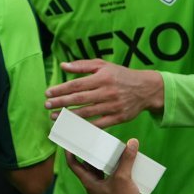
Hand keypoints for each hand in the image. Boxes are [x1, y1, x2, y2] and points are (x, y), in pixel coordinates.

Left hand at [46, 60, 163, 128]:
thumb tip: (63, 65)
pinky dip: (85, 127)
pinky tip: (72, 127)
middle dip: (61, 103)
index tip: (48, 93)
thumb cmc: (120, 75)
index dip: (61, 89)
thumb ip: (82, 65)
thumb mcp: (103, 65)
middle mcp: (108, 92)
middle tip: (47, 106)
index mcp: (103, 78)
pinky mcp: (119, 118)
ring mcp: (114, 106)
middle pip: (80, 99)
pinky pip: (99, 125)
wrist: (146, 89)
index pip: (77, 84)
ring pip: (87, 113)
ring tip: (55, 117)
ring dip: (69, 116)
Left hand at [65, 141, 144, 193]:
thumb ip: (127, 159)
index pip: (73, 165)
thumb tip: (132, 142)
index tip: (70, 142)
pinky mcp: (112, 193)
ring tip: (107, 150)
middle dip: (90, 154)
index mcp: (89, 183)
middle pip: (87, 167)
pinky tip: (120, 164)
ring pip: (98, 172)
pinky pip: (108, 177)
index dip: (70, 153)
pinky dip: (111, 170)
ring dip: (102, 162)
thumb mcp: (124, 177)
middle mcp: (93, 186)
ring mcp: (102, 190)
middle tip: (92, 142)